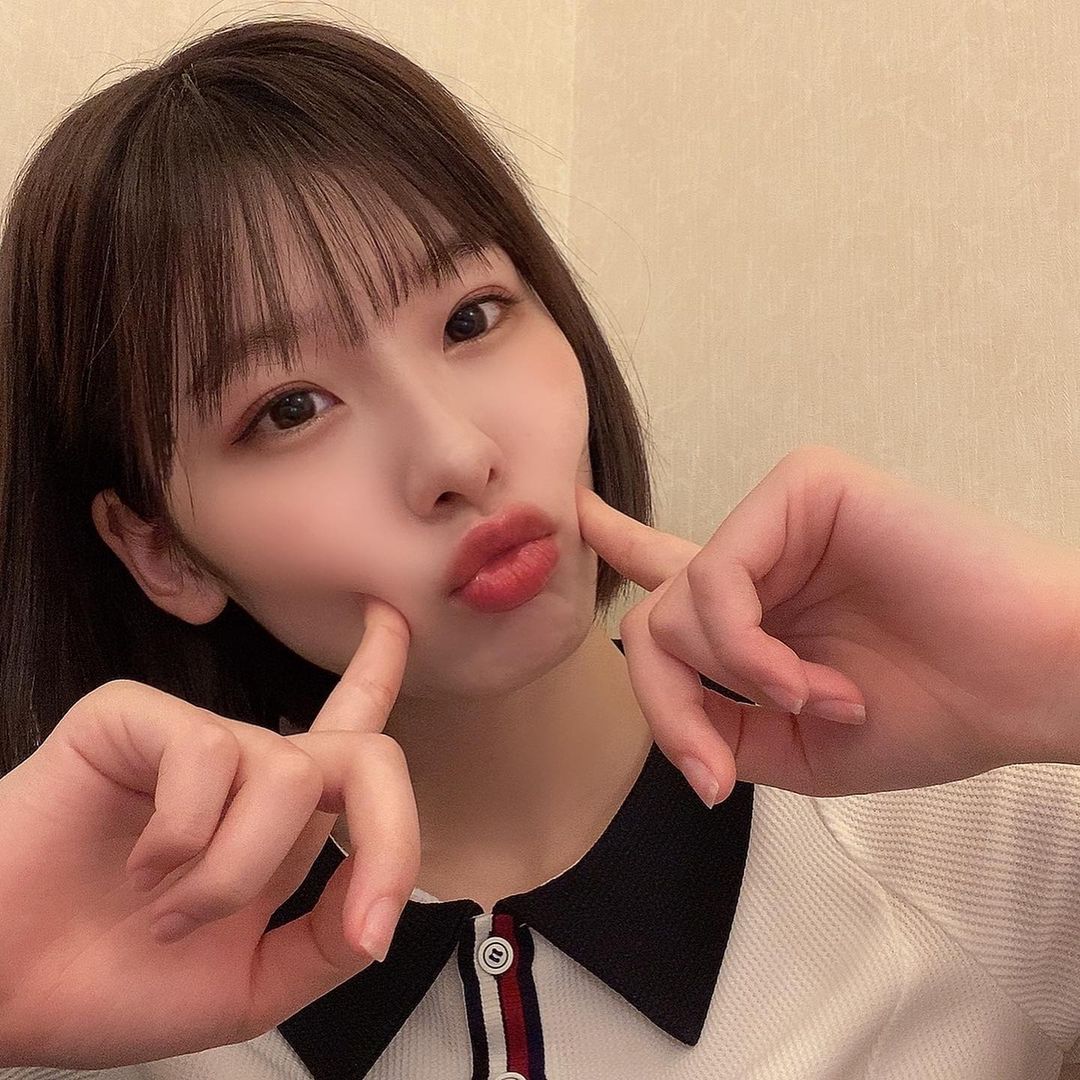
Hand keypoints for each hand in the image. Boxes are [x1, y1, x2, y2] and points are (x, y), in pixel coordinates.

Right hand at [0, 598, 416, 1068]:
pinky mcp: (133, 719)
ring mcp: (195, 742)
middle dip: (390, 835)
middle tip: (357, 924)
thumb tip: (380, 907)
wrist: (2, 996)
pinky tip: (138, 863)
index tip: (392, 619)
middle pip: (366, 752)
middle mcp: (249, 771)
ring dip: (234, 876)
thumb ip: (323, 945)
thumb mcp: (247, 986)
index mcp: (279, 822)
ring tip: (169, 911)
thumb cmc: (108, 982)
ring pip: (291, 777)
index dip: (379, 670)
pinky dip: (182, 838)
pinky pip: (210, 755)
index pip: (350, 732)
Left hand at [577, 445, 1079, 804]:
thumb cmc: (937, 712)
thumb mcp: (799, 749)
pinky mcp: (804, 487)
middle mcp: (764, 553)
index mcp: (766, 602)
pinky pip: (718, 578)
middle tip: (718, 769)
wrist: (1030, 685)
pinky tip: (805, 681)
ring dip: (737, 683)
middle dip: (671, 708)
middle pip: (653, 621)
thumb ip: (718, 726)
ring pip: (677, 604)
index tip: (578, 513)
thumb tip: (667, 726)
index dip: (624, 543)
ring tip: (820, 703)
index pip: (677, 572)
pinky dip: (747, 650)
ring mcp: (781, 516)